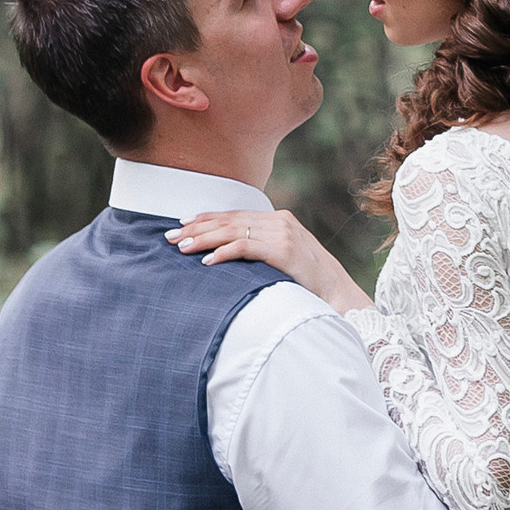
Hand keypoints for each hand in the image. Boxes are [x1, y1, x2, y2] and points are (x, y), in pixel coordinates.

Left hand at [171, 206, 371, 317]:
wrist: (338, 294)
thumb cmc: (309, 282)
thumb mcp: (285, 259)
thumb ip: (263, 250)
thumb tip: (230, 254)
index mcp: (278, 219)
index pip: (234, 215)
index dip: (206, 219)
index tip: (182, 224)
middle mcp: (279, 220)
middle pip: (229, 221)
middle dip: (197, 228)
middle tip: (170, 237)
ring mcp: (282, 233)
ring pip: (233, 231)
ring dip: (203, 240)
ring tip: (181, 248)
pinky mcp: (283, 249)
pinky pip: (245, 247)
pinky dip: (223, 253)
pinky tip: (206, 261)